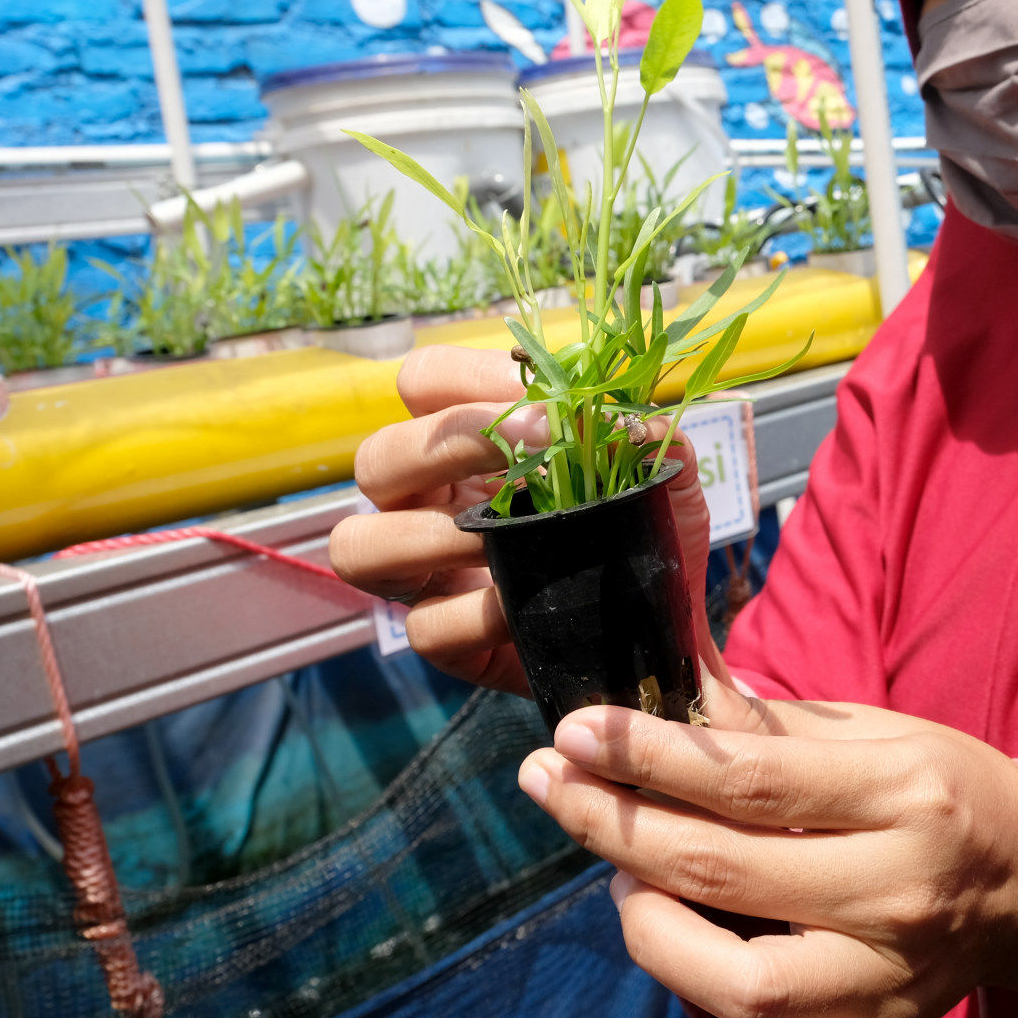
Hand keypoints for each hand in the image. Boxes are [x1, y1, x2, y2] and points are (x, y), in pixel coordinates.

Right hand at [329, 344, 718, 693]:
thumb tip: (628, 422)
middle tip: (535, 454)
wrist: (661, 628)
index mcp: (465, 441)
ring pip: (357, 546)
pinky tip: (521, 606)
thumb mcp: (657, 480)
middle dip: (449, 446)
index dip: (471, 380)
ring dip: (429, 536)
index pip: (425, 379)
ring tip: (498, 538)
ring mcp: (423, 572)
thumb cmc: (641, 534)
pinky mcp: (442, 638)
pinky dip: (475, 614)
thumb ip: (649, 441)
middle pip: (376, 456)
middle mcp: (426, 499)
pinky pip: (425, 626)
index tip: (547, 406)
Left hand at [519, 683, 1017, 1017]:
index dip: (647, 755)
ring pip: (744, 982)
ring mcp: (890, 976)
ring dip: (655, 932)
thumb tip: (664, 680)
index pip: (749, 777)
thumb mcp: (873, 732)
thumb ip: (766, 723)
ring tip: (627, 887)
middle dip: (615, 824)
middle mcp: (898, 889)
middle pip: (722, 869)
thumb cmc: (944, 790)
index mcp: (902, 793)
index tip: (574, 732)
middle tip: (557, 787)